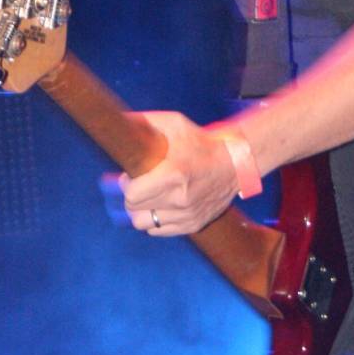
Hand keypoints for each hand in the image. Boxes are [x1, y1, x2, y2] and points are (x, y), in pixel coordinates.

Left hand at [115, 111, 238, 236]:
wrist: (236, 162)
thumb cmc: (200, 141)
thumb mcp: (174, 124)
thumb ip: (144, 123)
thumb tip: (117, 124)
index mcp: (173, 174)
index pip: (132, 195)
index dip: (127, 184)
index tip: (131, 176)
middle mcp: (180, 198)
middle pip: (134, 211)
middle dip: (132, 197)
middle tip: (140, 185)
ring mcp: (188, 214)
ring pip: (145, 225)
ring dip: (143, 211)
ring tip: (150, 198)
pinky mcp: (194, 224)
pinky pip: (160, 231)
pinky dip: (157, 221)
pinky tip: (163, 205)